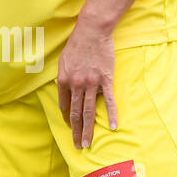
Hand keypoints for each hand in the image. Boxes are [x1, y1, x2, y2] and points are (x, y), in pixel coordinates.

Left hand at [57, 17, 117, 149]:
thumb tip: (64, 90)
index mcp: (64, 81)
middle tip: (78, 146)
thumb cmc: (77, 44)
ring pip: (89, 111)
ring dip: (88, 130)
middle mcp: (76, 85)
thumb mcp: (63, 61)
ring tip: (88, 143)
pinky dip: (111, 115)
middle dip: (76, 132)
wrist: (92, 30)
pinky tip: (113, 127)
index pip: (64, 106)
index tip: (70, 128)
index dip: (67, 119)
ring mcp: (91, 83)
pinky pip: (109, 101)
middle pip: (75, 114)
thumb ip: (63, 77)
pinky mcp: (106, 80)